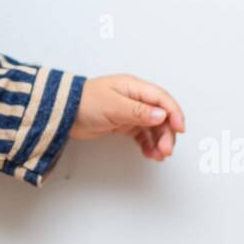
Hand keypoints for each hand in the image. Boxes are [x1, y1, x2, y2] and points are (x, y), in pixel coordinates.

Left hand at [69, 73, 184, 161]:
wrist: (64, 113)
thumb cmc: (84, 102)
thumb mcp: (112, 106)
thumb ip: (137, 111)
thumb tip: (160, 115)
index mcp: (133, 87)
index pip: (161, 99)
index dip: (174, 113)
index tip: (180, 128)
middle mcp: (135, 98)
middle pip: (160, 115)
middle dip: (167, 133)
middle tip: (166, 150)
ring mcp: (130, 112)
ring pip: (153, 127)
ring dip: (159, 141)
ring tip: (159, 156)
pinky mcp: (123, 124)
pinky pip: (142, 135)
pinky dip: (148, 144)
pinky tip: (149, 154)